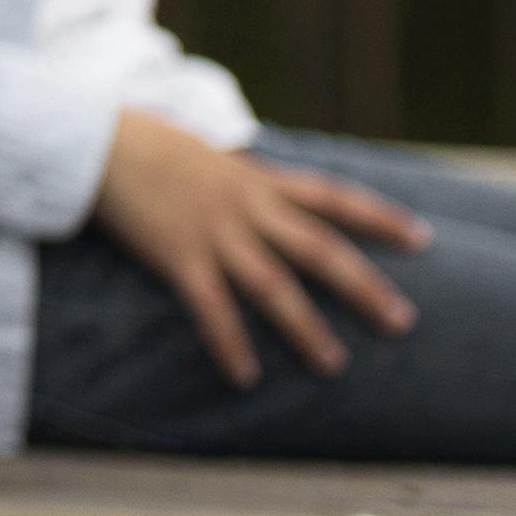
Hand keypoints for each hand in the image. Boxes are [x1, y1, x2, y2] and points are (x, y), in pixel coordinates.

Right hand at [85, 112, 427, 387]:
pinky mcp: (176, 254)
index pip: (335, 197)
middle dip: (365, 287)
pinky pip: (211, 306)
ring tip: (334, 365)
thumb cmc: (144, 143)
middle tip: (404, 322)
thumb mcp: (207, 153)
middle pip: (321, 249)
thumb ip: (240, 178)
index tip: (422, 239)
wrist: (92, 138)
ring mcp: (213, 231)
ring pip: (275, 285)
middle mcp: (246, 205)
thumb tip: (263, 193)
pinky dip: (230, 341)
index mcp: (257, 178)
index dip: (381, 218)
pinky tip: (245, 376)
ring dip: (307, 327)